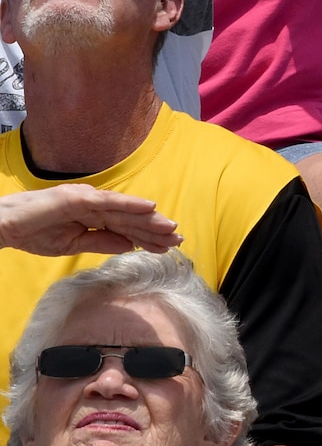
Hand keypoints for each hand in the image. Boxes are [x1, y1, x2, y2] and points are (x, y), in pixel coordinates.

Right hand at [0, 185, 180, 255]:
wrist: (4, 226)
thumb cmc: (33, 233)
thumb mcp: (72, 244)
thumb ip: (100, 242)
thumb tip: (129, 245)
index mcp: (93, 216)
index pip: (126, 228)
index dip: (147, 237)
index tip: (168, 248)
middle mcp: (94, 203)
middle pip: (131, 218)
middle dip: (155, 230)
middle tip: (179, 239)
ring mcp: (87, 198)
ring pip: (125, 210)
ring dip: (150, 218)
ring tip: (171, 227)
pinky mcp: (77, 197)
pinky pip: (109, 201)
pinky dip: (130, 203)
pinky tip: (149, 207)